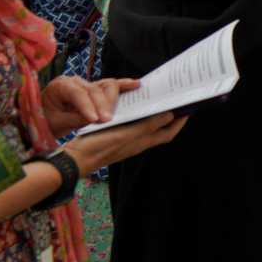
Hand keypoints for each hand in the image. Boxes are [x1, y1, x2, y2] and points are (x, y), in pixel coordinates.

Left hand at [43, 75, 136, 137]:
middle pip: (95, 89)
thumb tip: (94, 120)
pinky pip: (111, 85)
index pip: (77, 93)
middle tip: (105, 120)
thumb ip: (74, 119)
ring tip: (113, 114)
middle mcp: (75, 81)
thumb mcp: (57, 122)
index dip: (87, 106)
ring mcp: (88, 84)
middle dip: (102, 105)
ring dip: (112, 100)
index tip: (94, 119)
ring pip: (106, 86)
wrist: (45, 119)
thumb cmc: (47, 120)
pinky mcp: (97, 89)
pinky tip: (135, 85)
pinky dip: (124, 85)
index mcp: (60, 86)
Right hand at [66, 112, 186, 175]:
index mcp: (141, 143)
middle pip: (159, 129)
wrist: (73, 160)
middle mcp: (136, 143)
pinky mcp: (113, 138)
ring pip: (145, 127)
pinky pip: (131, 125)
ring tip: (157, 100)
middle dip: (169, 116)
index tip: (188, 109)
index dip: (180, 122)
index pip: (168, 133)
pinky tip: (133, 107)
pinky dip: (136, 116)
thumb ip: (147, 126)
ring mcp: (124, 141)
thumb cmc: (98, 148)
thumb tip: (169, 115)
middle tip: (174, 101)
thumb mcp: (125, 135)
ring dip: (153, 114)